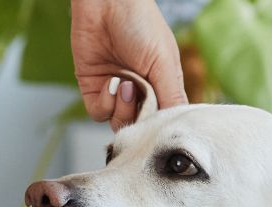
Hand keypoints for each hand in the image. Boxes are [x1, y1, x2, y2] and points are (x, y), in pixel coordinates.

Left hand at [72, 0, 188, 127]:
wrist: (106, 2)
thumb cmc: (141, 24)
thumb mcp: (164, 63)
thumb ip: (172, 97)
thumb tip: (177, 128)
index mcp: (162, 86)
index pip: (165, 119)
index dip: (162, 124)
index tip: (161, 117)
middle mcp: (140, 92)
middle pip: (141, 127)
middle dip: (141, 117)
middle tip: (141, 93)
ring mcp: (116, 92)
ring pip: (120, 124)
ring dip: (122, 109)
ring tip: (125, 84)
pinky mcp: (93, 89)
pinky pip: (99, 113)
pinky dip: (105, 103)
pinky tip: (111, 82)